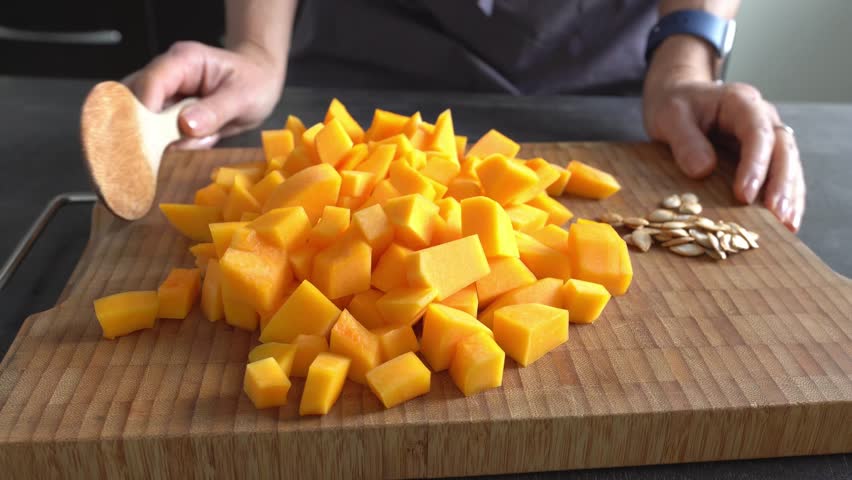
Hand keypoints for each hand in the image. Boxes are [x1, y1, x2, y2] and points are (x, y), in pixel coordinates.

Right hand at [124, 40, 284, 148]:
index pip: (151, 84)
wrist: (260, 82)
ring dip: (170, 139)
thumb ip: (215, 111)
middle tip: (185, 144)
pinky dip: (178, 144)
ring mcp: (165, 93)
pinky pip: (160, 133)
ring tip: (206, 137)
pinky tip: (203, 139)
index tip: (151, 141)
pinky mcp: (167, 112)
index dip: (146, 113)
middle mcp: (167, 74)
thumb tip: (185, 125)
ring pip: (145, 121)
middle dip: (156, 131)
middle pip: (136, 102)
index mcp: (184, 60)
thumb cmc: (254, 82)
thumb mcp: (244, 97)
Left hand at [643, 78, 804, 232]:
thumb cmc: (674, 106)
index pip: (757, 133)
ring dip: (790, 195)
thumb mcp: (669, 117)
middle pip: (783, 149)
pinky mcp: (764, 155)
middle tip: (778, 216)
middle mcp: (762, 117)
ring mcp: (766, 136)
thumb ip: (685, 140)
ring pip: (789, 164)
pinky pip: (782, 175)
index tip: (744, 195)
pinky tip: (785, 223)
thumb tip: (703, 170)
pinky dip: (786, 198)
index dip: (755, 165)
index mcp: (740, 103)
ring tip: (787, 225)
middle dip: (782, 184)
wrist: (679, 98)